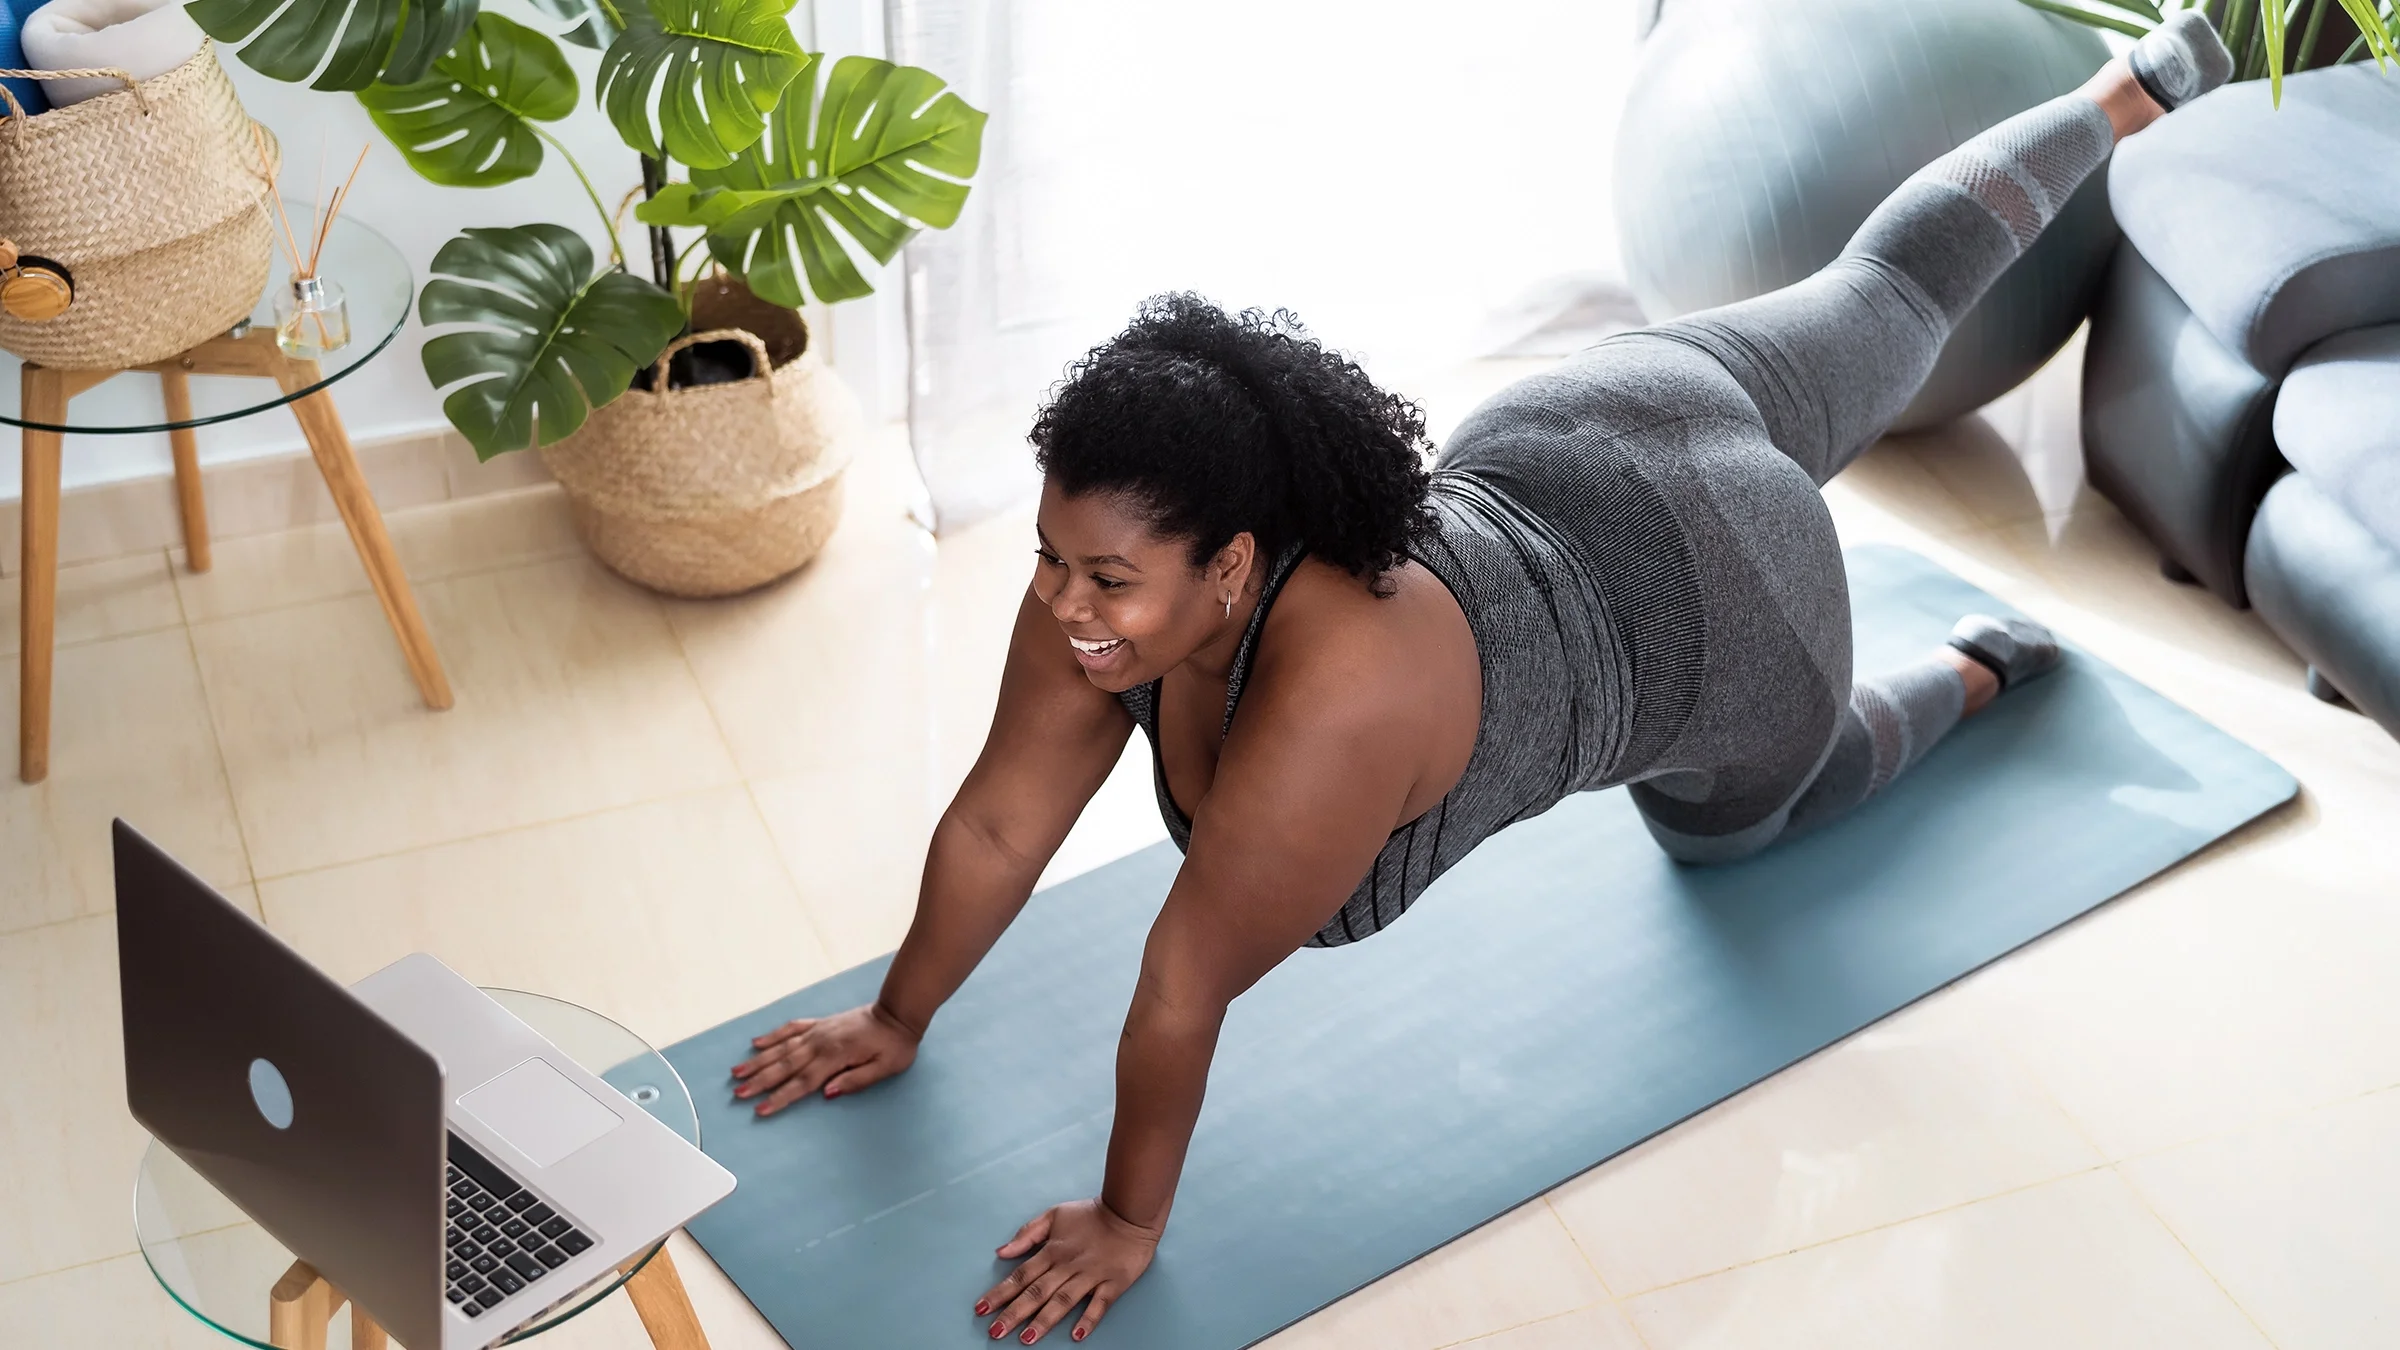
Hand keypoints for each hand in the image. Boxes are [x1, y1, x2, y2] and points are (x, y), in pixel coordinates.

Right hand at [730, 1003, 918, 1115]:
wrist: (898, 1013)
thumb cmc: (895, 1045)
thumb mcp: (885, 1068)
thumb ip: (856, 1081)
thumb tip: (827, 1093)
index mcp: (836, 1056)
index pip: (803, 1082)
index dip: (780, 1097)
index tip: (760, 1109)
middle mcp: (821, 1043)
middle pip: (785, 1065)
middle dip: (760, 1081)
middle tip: (738, 1092)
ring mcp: (818, 1031)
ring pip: (782, 1048)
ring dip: (758, 1061)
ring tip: (737, 1071)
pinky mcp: (820, 1024)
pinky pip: (791, 1028)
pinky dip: (773, 1035)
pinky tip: (756, 1043)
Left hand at [975, 1198, 1158, 1343]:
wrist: (1129, 1212)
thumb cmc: (1091, 1215)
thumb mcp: (1054, 1215)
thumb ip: (1027, 1234)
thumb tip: (1002, 1251)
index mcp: (1052, 1251)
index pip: (1021, 1276)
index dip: (1000, 1293)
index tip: (981, 1309)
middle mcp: (1068, 1266)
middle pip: (1037, 1292)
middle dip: (1014, 1313)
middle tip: (995, 1332)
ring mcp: (1091, 1276)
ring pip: (1063, 1301)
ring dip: (1044, 1320)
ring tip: (1028, 1339)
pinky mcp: (1113, 1283)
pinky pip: (1100, 1304)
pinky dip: (1088, 1319)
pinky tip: (1077, 1335)